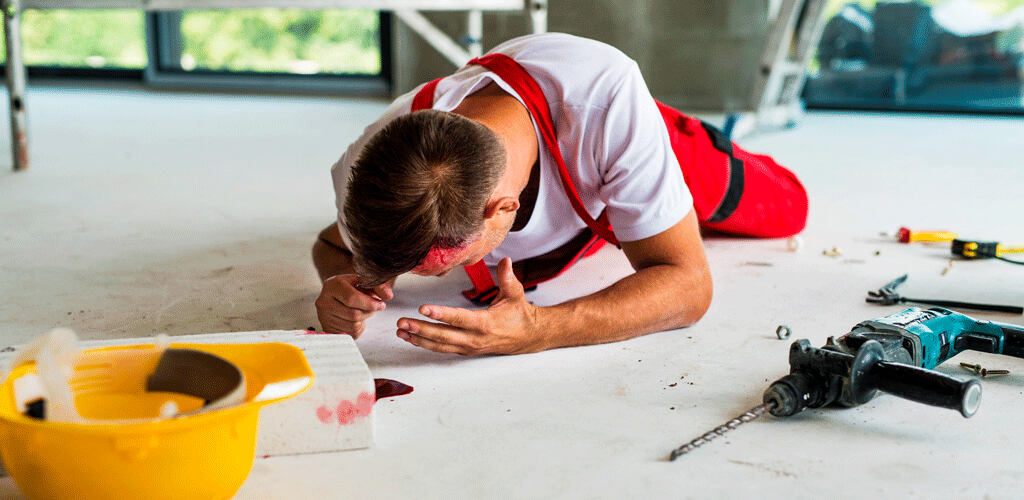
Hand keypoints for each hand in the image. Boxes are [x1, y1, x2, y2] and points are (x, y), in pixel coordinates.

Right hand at [315, 274, 393, 337]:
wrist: (336, 294)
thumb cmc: (351, 287)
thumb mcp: (363, 281)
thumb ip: (379, 286)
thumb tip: (388, 296)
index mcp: (332, 285)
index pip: (351, 298)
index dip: (369, 303)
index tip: (381, 305)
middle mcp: (323, 301)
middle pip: (354, 314)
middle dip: (369, 312)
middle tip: (373, 307)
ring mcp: (323, 317)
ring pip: (353, 326)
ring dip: (364, 320)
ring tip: (362, 311)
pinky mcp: (327, 329)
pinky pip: (350, 334)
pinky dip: (359, 328)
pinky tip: (356, 319)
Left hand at [396, 258, 548, 354]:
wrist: (528, 337)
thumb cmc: (520, 314)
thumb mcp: (515, 294)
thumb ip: (507, 278)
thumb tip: (504, 261)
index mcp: (485, 323)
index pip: (459, 319)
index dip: (441, 314)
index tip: (424, 309)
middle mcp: (475, 338)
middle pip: (444, 336)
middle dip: (421, 329)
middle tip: (402, 322)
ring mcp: (469, 347)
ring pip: (440, 345)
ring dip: (419, 339)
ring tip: (401, 331)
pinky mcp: (466, 350)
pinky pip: (443, 348)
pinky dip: (426, 344)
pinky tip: (412, 338)